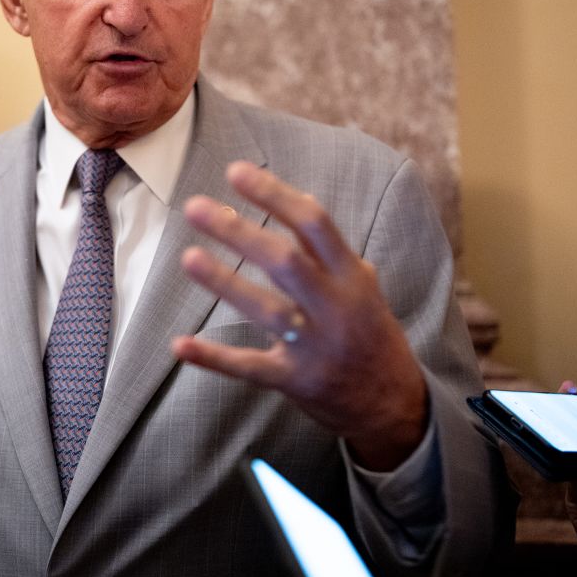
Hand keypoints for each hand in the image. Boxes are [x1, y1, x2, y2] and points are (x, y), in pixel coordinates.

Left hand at [173, 161, 427, 470]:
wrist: (395, 405)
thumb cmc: (370, 334)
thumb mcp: (362, 288)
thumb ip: (329, 250)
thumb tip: (298, 200)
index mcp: (352, 277)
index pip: (314, 224)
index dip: (274, 195)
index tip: (236, 171)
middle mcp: (336, 308)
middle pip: (285, 261)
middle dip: (239, 232)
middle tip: (196, 207)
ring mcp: (316, 347)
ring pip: (267, 310)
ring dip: (225, 283)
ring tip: (188, 256)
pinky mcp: (295, 381)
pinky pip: (250, 367)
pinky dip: (214, 358)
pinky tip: (180, 344)